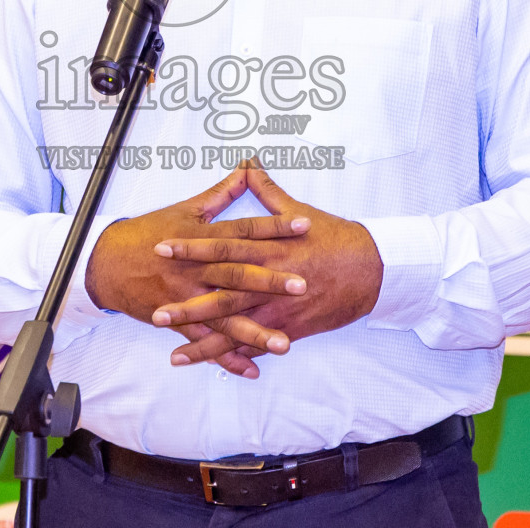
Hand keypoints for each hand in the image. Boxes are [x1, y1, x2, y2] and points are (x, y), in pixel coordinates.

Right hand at [83, 165, 310, 365]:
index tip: (305, 225)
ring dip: (255, 332)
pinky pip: (204, 342)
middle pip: (238, 274)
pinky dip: (226, 357)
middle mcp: (197, 269)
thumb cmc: (148, 232)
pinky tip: (252, 369)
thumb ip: (222, 193)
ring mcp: (186, 297)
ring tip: (285, 344)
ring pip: (225, 316)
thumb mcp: (187, 209)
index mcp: (203, 238)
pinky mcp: (176, 320)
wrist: (106, 263)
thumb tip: (248, 168)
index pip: (244, 230)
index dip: (275, 227)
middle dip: (270, 281)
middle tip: (302, 285)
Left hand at [150, 162, 383, 367]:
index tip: (161, 246)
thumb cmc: (336, 238)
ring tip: (174, 354)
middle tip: (156, 312)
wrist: (373, 270)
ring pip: (236, 330)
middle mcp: (270, 281)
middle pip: (222, 295)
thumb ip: (268, 191)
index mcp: (268, 248)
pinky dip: (237, 358)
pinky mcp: (291, 329)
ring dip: (205, 343)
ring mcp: (279, 310)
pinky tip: (215, 366)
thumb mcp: (299, 211)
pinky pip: (259, 347)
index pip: (222, 247)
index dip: (191, 247)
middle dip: (188, 306)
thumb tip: (250, 163)